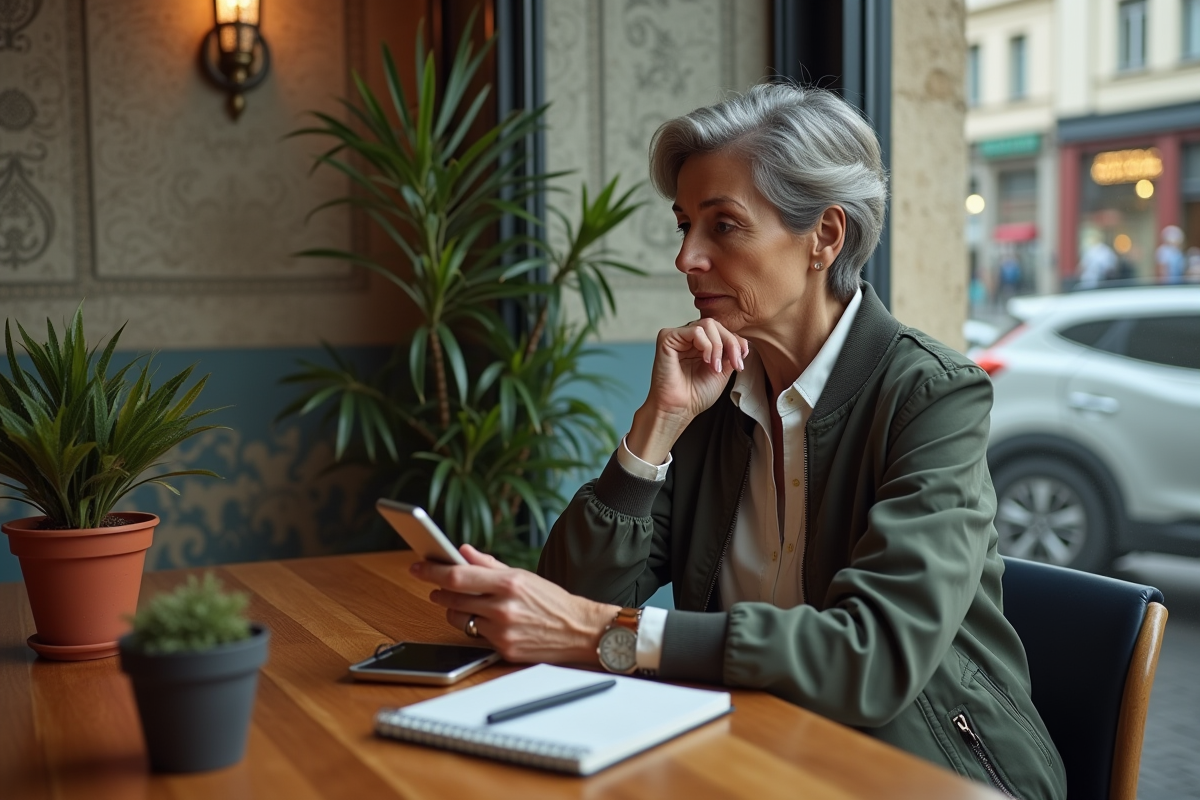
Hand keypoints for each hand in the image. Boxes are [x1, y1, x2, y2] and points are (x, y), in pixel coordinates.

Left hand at [410, 545, 618, 663]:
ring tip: (462, 602)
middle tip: (434, 584)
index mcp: (509, 583)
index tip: (418, 565)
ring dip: (453, 609)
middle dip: (438, 589)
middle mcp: (503, 607)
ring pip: (459, 619)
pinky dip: (475, 626)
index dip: (432, 570)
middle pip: (452, 597)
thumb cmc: (554, 602)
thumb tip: (463, 551)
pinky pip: (475, 636)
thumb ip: (490, 564)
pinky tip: (484, 620)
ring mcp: (502, 631)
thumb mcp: (524, 575)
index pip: (458, 575)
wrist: (581, 631)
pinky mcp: (504, 649)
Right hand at [627, 319, 748, 463]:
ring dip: (718, 346)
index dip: (736, 342)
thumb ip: (730, 353)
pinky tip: (706, 361)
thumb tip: (743, 342)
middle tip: (734, 364)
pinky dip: (706, 345)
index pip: (722, 330)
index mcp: (700, 344)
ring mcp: (678, 336)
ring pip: (708, 324)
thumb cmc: (696, 395)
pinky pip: (694, 330)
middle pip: (716, 324)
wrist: (678, 409)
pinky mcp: (667, 338)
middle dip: (731, 343)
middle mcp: (689, 337)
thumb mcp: (722, 371)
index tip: (741, 360)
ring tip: (715, 367)